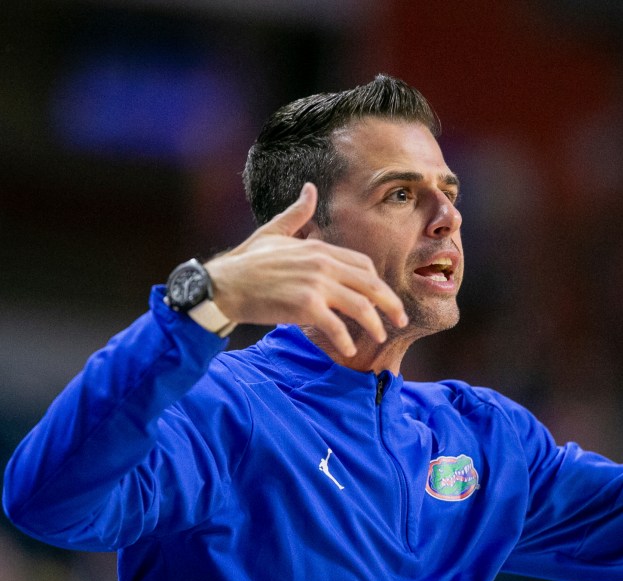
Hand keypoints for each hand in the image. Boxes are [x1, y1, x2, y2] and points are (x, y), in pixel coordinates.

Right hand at [204, 183, 406, 356]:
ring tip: (381, 336)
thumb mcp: (273, 232)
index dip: (377, 282)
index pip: (363, 264)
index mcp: (319, 248)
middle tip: (401, 319)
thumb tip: (309, 189)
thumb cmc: (246, 263)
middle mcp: (322, 263)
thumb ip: (296, 214)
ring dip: (375, 324)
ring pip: (360, 306)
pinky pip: (336, 326)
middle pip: (370, 284)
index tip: (384, 297)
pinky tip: (349, 348)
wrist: (221, 285)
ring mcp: (315, 284)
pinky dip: (345, 339)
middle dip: (390, 303)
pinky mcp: (304, 306)